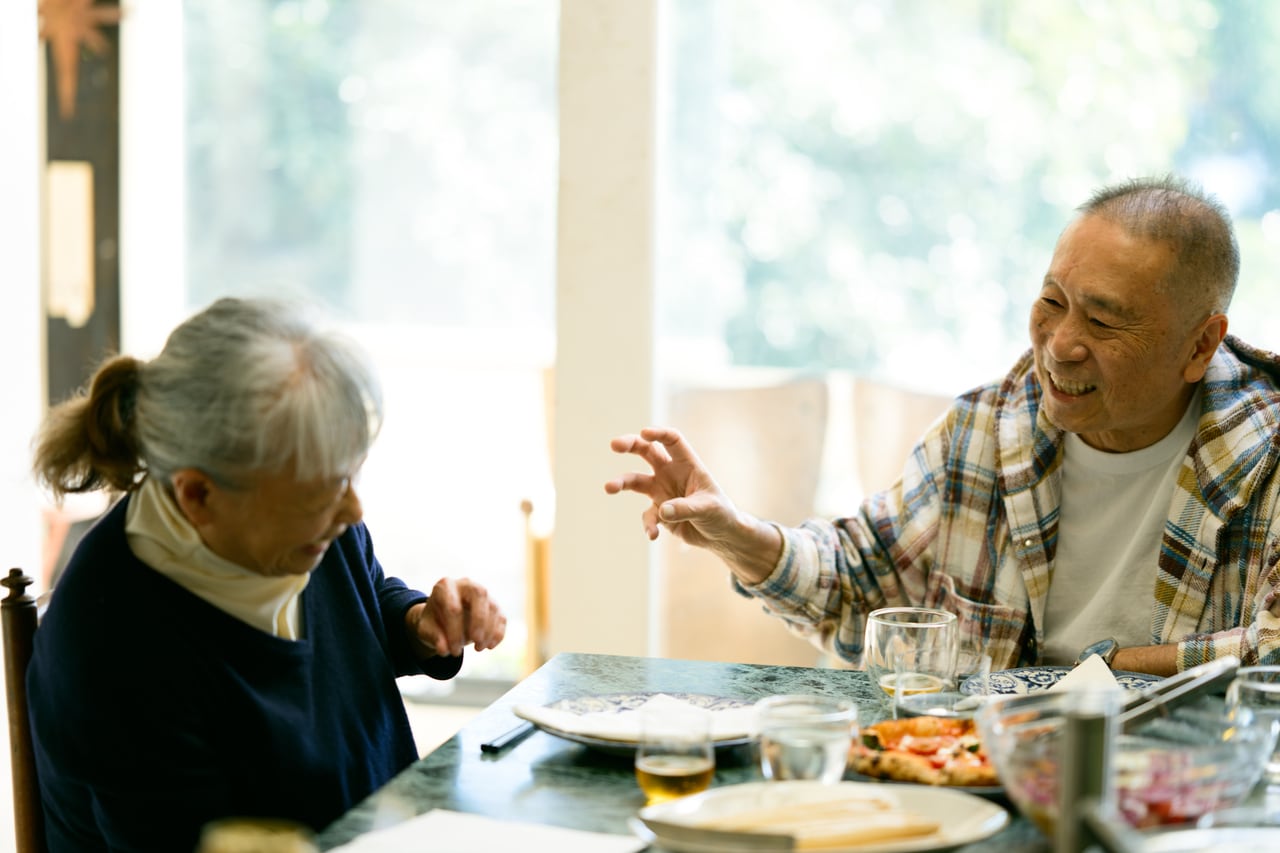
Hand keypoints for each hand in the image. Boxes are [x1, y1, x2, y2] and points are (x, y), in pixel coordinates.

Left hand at [407, 577, 506, 658]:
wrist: (441, 618)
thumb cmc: (433, 622)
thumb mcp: (426, 630)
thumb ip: (433, 637)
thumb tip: (443, 650)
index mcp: (445, 586)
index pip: (453, 607)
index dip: (454, 632)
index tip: (453, 652)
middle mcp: (466, 584)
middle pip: (479, 593)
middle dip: (479, 620)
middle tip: (476, 641)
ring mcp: (482, 593)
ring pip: (492, 607)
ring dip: (489, 630)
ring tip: (479, 648)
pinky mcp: (493, 605)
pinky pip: (501, 617)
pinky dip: (498, 633)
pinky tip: (490, 646)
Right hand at [603, 427, 741, 549]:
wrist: (720, 535)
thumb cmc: (720, 513)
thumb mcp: (707, 509)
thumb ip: (685, 508)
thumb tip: (662, 510)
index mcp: (687, 464)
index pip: (672, 441)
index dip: (658, 434)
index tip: (644, 433)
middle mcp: (671, 473)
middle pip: (646, 451)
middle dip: (630, 445)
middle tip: (614, 444)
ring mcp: (662, 491)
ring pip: (636, 481)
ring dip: (622, 482)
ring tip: (609, 487)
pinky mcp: (659, 512)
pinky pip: (647, 516)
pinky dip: (648, 525)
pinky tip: (653, 535)